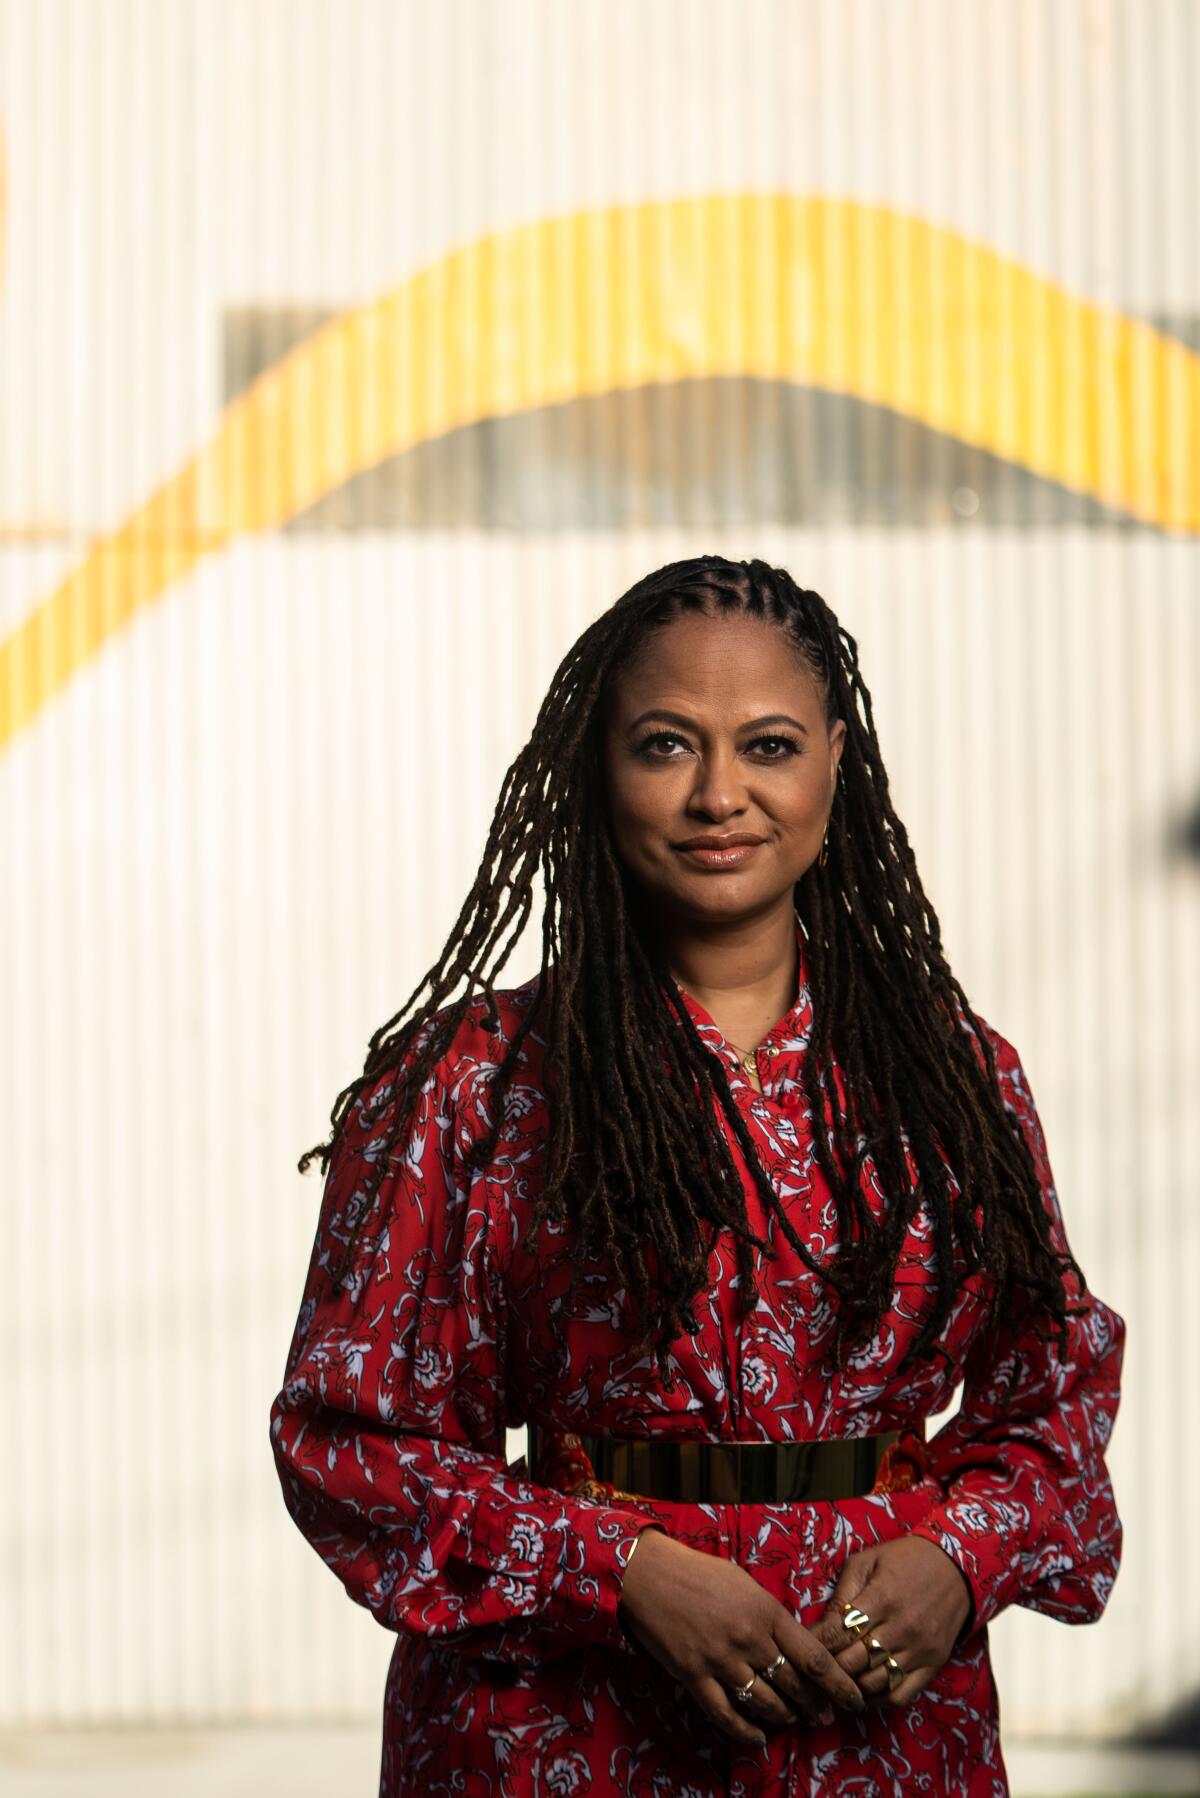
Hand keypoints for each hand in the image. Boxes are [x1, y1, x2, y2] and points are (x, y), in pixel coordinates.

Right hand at [618, 1527, 867, 1750]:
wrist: (651, 1575)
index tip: (855, 1700)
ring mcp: (721, 1661)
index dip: (839, 1684)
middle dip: (815, 1705)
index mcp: (767, 1612)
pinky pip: (725, 1715)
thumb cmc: (700, 1573)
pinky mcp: (695, 1677)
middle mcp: (750, 1640)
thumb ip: (770, 1616)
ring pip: (764, 1702)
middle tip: (825, 1717)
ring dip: (784, 1716)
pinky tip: (758, 1737)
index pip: (814, 1657)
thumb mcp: (745, 1585)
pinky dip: (745, 1731)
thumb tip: (792, 1644)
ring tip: (794, 1721)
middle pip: (794, 1685)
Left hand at [809, 1535, 972, 1705]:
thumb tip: (820, 1627)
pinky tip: (865, 1688)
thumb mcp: (867, 1561)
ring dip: (851, 1684)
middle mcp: (901, 1628)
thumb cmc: (904, 1560)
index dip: (816, 1645)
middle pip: (852, 1662)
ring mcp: (919, 1650)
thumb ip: (843, 1593)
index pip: (838, 1633)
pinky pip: (901, 1695)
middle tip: (815, 1667)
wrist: (956, 1566)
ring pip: (874, 1683)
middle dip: (829, 1666)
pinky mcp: (933, 1664)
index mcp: (881, 1598)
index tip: (802, 1649)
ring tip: (837, 1678)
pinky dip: (879, 1698)